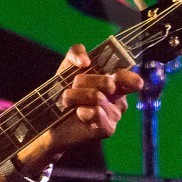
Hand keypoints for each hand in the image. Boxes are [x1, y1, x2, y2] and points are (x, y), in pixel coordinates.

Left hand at [29, 45, 142, 161]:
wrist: (50, 117)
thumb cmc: (65, 90)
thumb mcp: (68, 66)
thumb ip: (76, 52)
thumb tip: (85, 60)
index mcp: (115, 83)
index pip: (130, 78)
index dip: (128, 76)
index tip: (114, 76)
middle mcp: (118, 98)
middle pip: (108, 82)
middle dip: (84, 80)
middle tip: (73, 85)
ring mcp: (114, 115)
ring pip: (98, 97)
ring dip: (76, 96)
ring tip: (68, 101)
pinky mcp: (107, 129)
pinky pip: (98, 114)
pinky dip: (84, 111)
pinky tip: (78, 113)